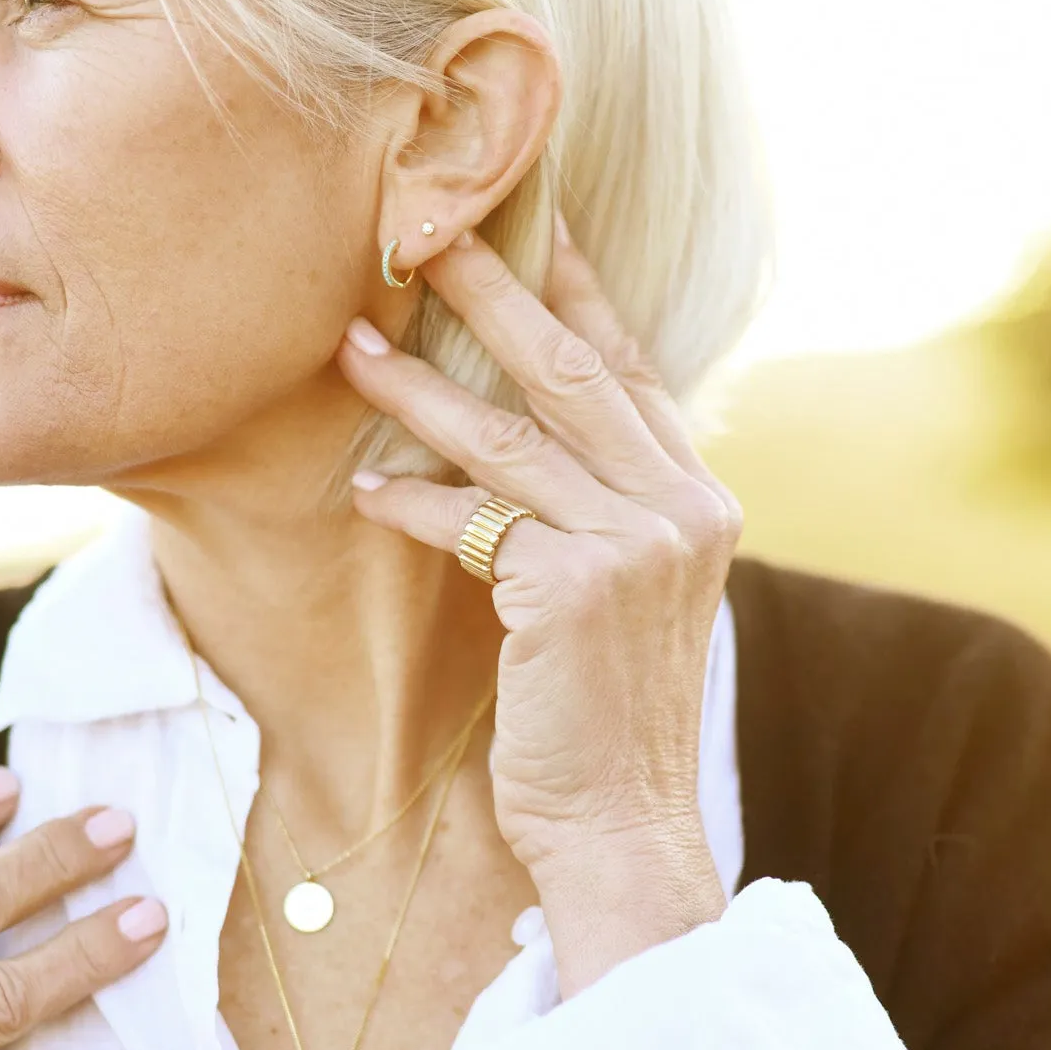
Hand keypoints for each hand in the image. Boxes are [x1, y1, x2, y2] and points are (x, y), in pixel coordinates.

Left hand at [336, 213, 741, 989]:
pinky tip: (364, 489)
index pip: (632, 369)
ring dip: (421, 387)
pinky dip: (412, 502)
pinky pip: (473, 519)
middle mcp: (682, 509)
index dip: (578, 291)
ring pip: (509, 436)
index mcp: (698, 502)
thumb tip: (535, 447)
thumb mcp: (628, 600)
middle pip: (573, 371)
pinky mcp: (576, 589)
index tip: (532, 220)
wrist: (623, 829)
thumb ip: (604, 515)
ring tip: (352, 347)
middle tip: (425, 230)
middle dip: (495, 291)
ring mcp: (636, 545)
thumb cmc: (606, 719)